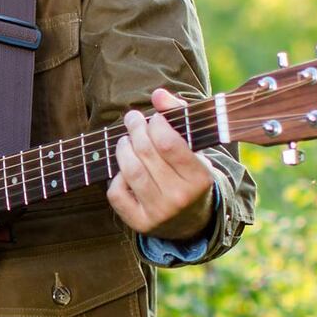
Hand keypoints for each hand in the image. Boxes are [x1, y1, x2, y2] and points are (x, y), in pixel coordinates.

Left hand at [107, 88, 216, 241]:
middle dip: (135, 130)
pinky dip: (116, 178)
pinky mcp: (140, 223)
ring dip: (122, 149)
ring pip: (130, 171)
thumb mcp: (194, 147)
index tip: (152, 118)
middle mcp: (180, 198)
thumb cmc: (190, 173)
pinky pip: (117, 194)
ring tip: (125, 140)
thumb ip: (179, 115)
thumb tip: (158, 93)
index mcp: (200, 178)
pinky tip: (124, 171)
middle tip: (132, 120)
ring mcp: (159, 213)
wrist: (192, 220)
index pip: (168, 143)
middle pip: (146, 154)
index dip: (155, 124)